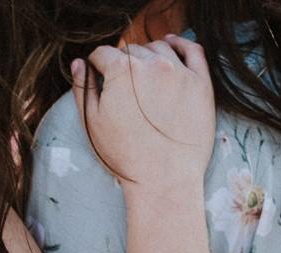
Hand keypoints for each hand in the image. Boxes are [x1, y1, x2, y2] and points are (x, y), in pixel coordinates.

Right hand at [74, 35, 214, 194]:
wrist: (165, 180)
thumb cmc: (125, 156)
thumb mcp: (92, 124)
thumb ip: (82, 89)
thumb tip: (79, 64)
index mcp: (121, 71)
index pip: (103, 54)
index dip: (97, 64)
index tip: (98, 74)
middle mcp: (152, 64)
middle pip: (131, 50)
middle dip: (123, 62)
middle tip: (123, 84)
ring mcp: (180, 72)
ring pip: (159, 47)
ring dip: (148, 54)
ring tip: (145, 71)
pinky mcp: (201, 84)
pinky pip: (193, 50)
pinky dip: (181, 44)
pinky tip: (172, 46)